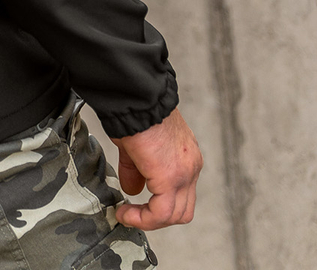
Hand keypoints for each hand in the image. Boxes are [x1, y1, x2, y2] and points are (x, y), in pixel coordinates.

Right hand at [111, 108, 202, 230]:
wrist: (136, 96)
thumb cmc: (134, 110)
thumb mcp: (136, 144)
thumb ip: (137, 169)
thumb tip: (132, 188)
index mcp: (186, 156)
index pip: (181, 193)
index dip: (158, 203)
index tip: (135, 204)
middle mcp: (191, 166)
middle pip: (182, 209)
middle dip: (156, 217)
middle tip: (133, 214)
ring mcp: (185, 173)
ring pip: (175, 215)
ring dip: (148, 220)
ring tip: (126, 214)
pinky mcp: (170, 178)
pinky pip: (161, 213)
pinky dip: (143, 219)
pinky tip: (125, 213)